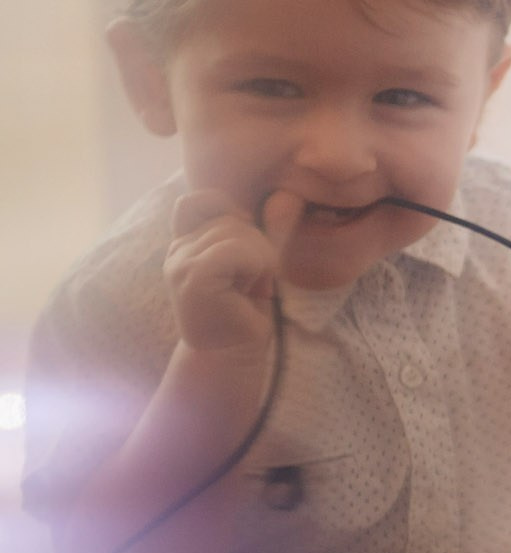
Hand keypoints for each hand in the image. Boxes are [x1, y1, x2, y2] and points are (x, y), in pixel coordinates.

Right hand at [164, 189, 301, 354]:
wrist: (231, 354)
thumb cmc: (245, 311)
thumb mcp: (256, 263)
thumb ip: (265, 231)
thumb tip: (291, 198)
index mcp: (185, 243)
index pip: (200, 199)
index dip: (230, 212)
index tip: (247, 247)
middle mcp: (177, 250)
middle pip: (230, 218)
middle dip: (257, 246)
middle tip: (252, 281)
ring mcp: (180, 263)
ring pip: (236, 232)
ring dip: (260, 259)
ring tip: (249, 287)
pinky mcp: (193, 278)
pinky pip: (235, 250)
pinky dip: (256, 265)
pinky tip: (249, 290)